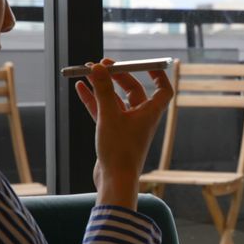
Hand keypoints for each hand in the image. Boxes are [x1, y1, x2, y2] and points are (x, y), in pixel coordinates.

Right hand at [74, 58, 173, 208]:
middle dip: (118, 76)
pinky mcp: (112, 134)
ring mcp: (126, 126)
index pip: (163, 89)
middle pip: (133, 90)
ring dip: (102, 86)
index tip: (145, 62)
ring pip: (114, 100)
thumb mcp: (110, 116)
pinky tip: (80, 88)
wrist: (114, 181)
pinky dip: (93, 100)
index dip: (157, 75)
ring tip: (86, 72)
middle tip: (101, 64)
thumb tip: (99, 67)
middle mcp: (141, 118)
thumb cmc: (119, 150)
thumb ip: (104, 90)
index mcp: (150, 113)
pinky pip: (103, 112)